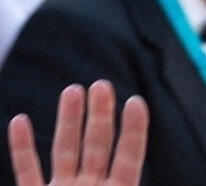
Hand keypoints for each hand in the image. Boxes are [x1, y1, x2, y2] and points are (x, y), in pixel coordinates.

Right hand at [8, 80, 148, 185]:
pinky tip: (20, 120)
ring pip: (65, 150)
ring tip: (73, 89)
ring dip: (68, 120)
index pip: (129, 156)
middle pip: (97, 145)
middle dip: (100, 115)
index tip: (136, 100)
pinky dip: (22, 147)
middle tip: (101, 85)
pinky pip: (27, 171)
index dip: (134, 130)